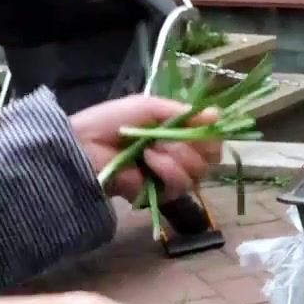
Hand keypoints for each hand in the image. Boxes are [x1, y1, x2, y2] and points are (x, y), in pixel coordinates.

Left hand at [71, 95, 223, 202]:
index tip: (201, 126)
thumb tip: (218, 115)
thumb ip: (183, 113)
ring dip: (177, 156)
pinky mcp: (162, 196)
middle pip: (210, 159)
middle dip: (191, 145)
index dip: (210, 135)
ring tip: (151, 149)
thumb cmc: (113, 122)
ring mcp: (171, 179)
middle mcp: (179, 158)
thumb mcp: (150, 107)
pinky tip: (148, 161)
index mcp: (176, 136)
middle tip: (165, 138)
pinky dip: (167, 169)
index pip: (210, 142)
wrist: (85, 145)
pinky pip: (181, 185)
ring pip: (198, 173)